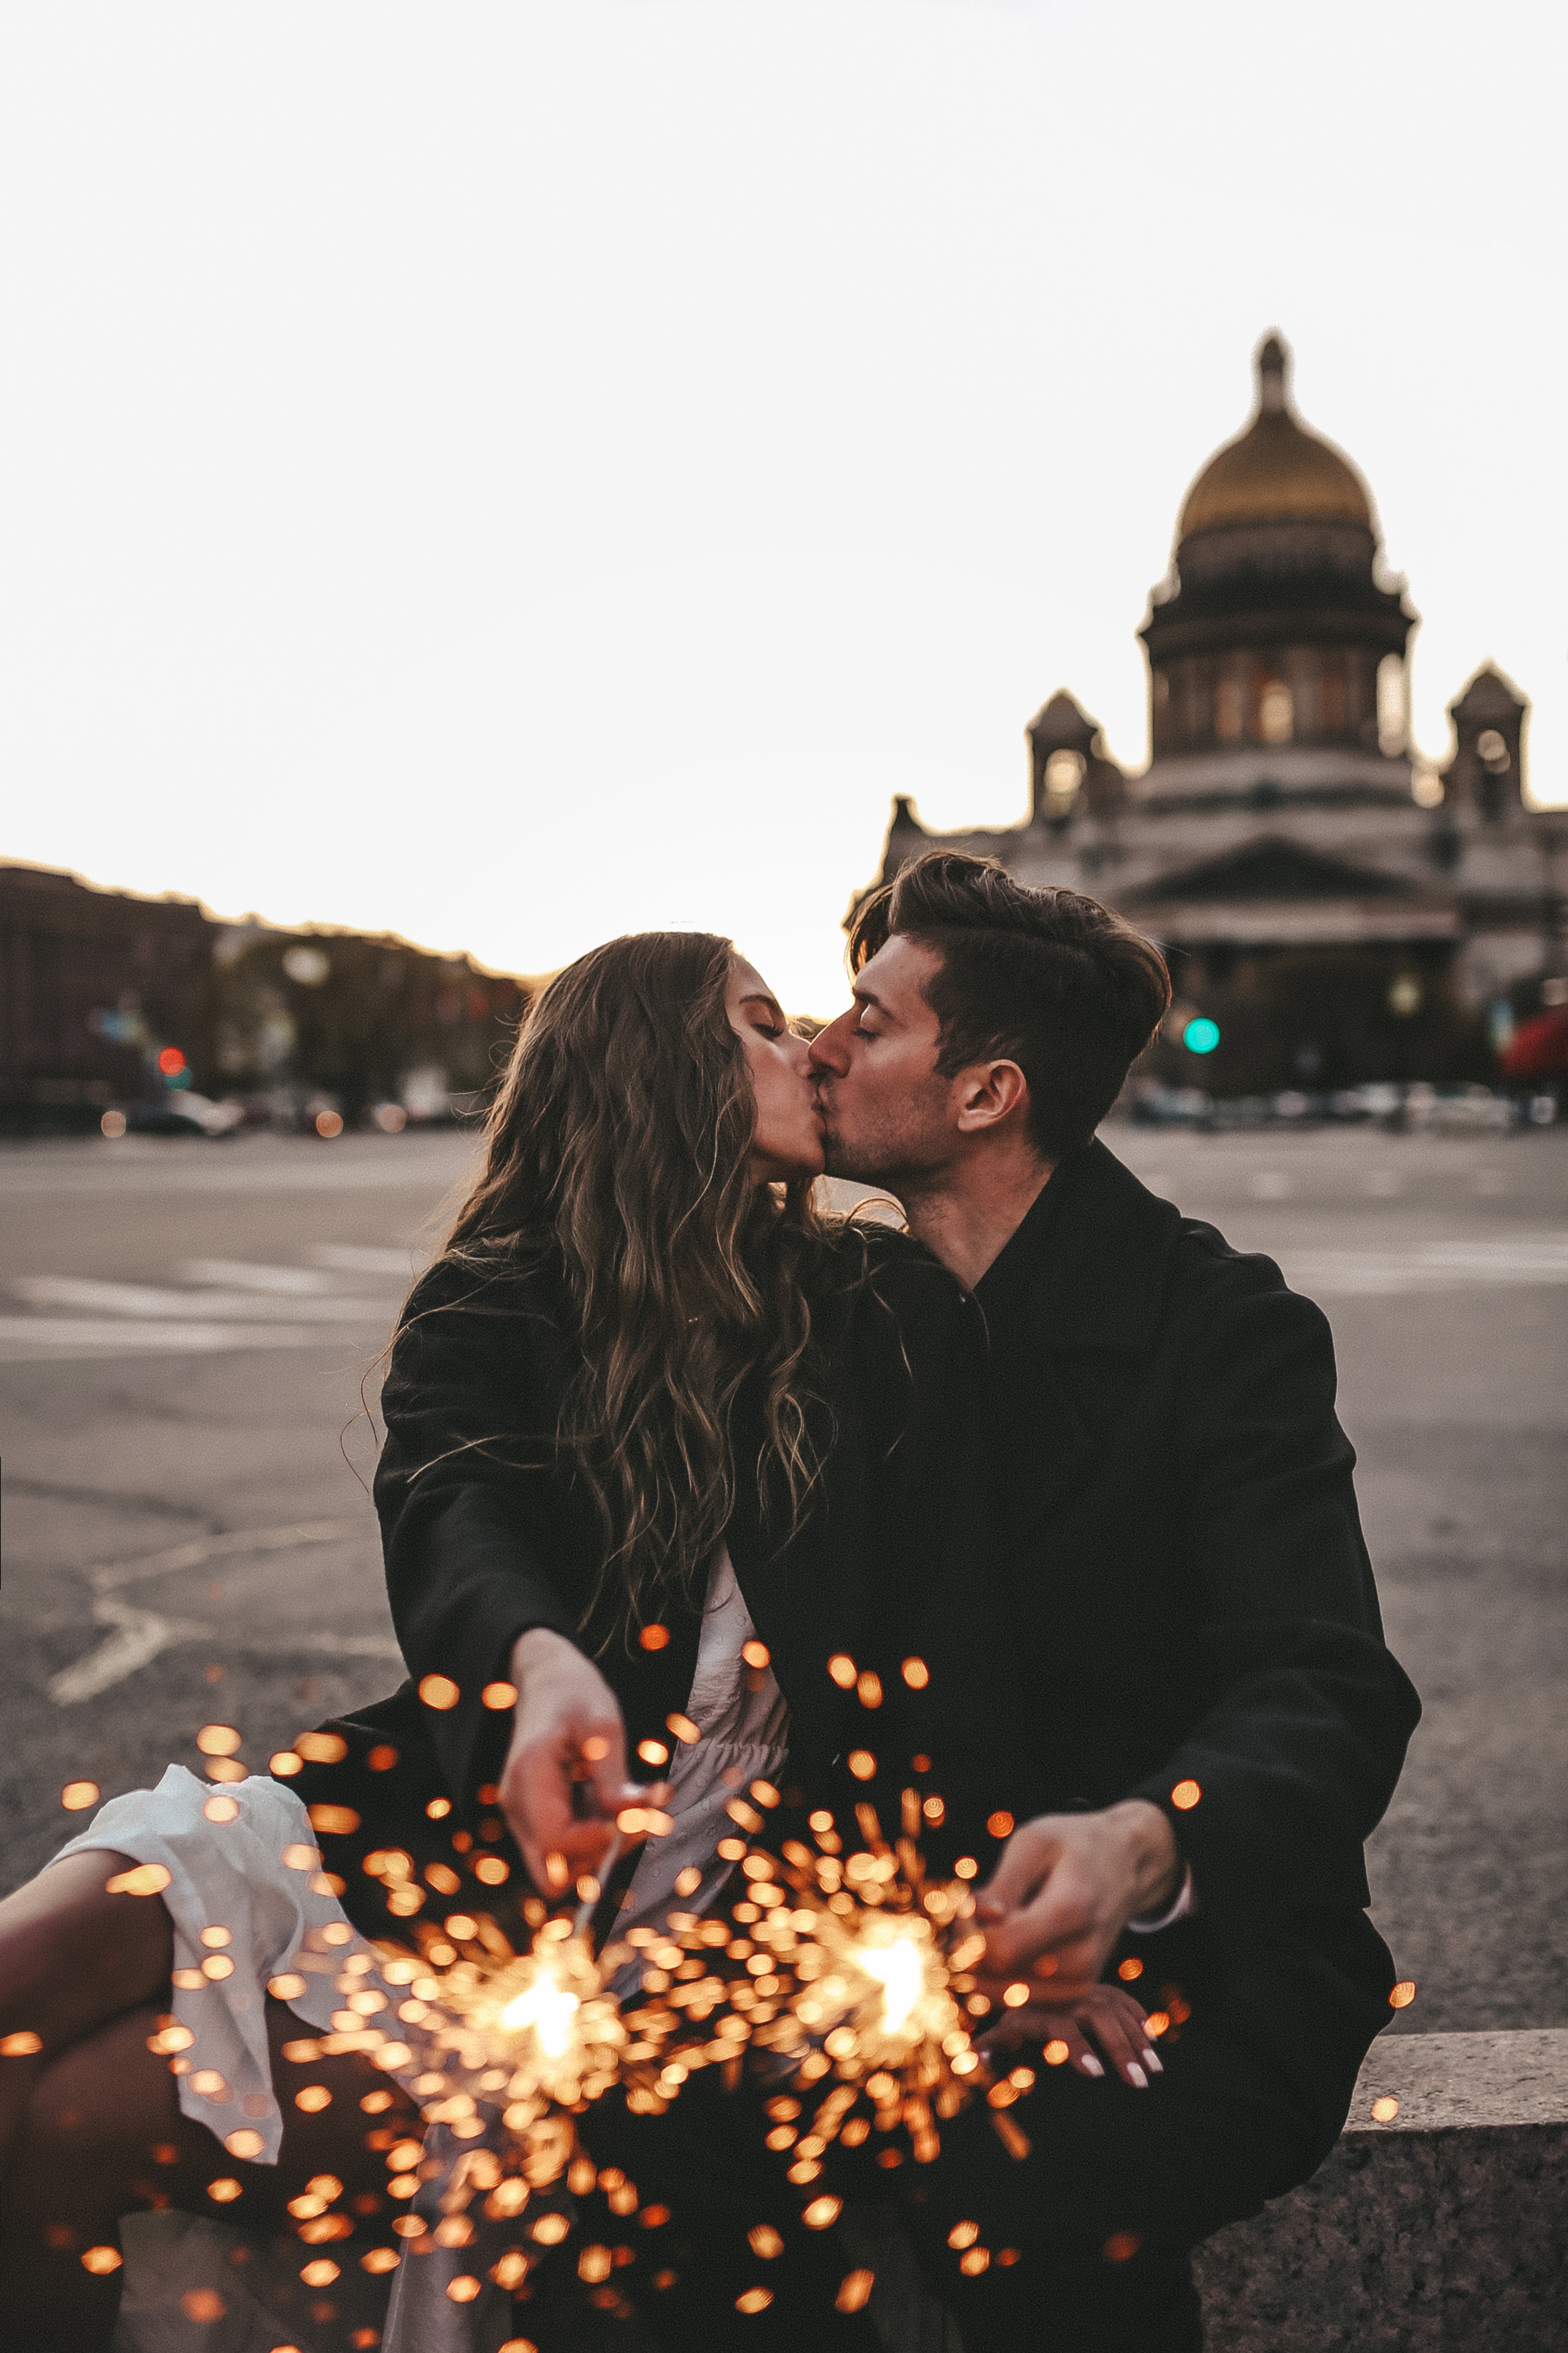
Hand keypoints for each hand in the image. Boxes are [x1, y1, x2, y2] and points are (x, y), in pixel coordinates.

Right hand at [498, 1628, 643, 1895]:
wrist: (545, 1677)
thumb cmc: (572, 1692)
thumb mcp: (602, 1724)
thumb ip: (615, 1776)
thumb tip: (634, 1817)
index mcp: (529, 1776)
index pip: (556, 1842)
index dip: (599, 1842)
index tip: (635, 1817)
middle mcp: (517, 1803)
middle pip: (552, 1871)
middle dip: (599, 1856)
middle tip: (635, 1818)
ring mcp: (523, 1812)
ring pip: (560, 1864)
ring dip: (599, 1846)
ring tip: (625, 1802)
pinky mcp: (535, 1815)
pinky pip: (564, 1845)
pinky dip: (592, 1834)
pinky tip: (609, 1799)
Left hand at [971, 1801, 1179, 2006]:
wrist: (1127, 1866)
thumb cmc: (1074, 1847)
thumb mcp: (1034, 1842)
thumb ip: (1002, 1884)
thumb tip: (979, 1918)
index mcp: (1073, 1912)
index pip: (1001, 1951)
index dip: (969, 1932)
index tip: (968, 1901)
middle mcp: (1082, 1959)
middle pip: (996, 1975)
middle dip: (970, 1946)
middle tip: (975, 1909)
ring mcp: (1081, 1983)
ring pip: (1001, 1991)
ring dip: (982, 1961)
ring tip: (995, 1920)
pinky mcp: (1074, 1996)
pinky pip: (1017, 1996)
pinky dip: (1001, 1972)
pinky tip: (1010, 1936)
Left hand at [978, 1980, 1163, 2088]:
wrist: (1029, 1978)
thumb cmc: (1014, 2019)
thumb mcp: (1002, 2030)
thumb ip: (993, 2043)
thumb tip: (975, 2055)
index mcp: (1039, 2009)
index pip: (1061, 2027)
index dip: (1077, 2049)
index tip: (1095, 2074)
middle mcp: (1065, 1998)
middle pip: (1098, 2017)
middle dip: (1120, 2050)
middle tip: (1138, 2082)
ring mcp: (1085, 1992)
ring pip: (1116, 2009)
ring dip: (1136, 2039)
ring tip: (1153, 2071)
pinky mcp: (1100, 1991)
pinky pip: (1123, 2000)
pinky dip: (1138, 2018)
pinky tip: (1152, 2041)